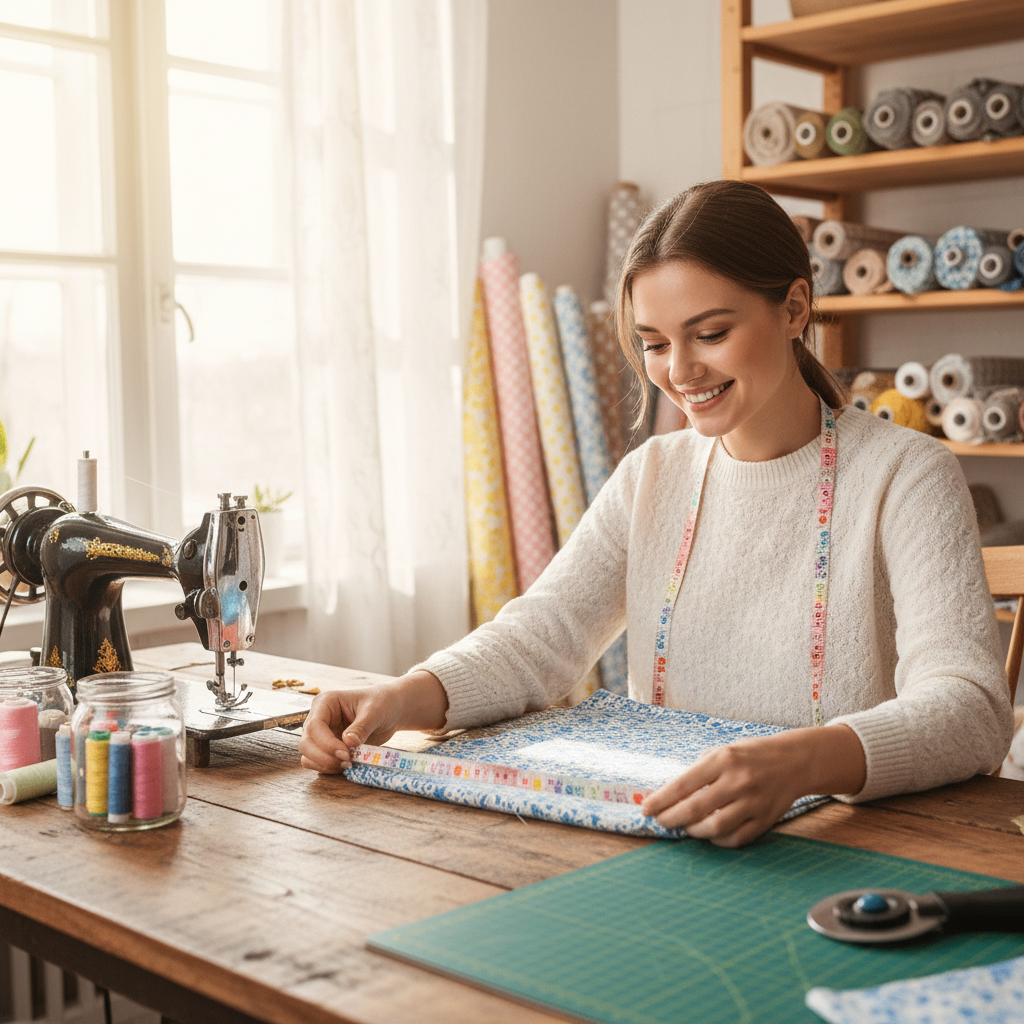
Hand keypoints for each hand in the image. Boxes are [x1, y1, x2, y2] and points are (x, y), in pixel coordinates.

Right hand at [298, 670, 448, 774]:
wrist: (391, 710)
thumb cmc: (382, 703)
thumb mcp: (375, 712)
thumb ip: (361, 727)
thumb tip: (348, 742)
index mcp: (325, 703)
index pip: (314, 726)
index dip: (327, 743)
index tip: (346, 753)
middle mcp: (319, 718)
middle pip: (306, 743)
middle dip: (324, 757)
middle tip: (348, 762)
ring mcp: (321, 734)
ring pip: (308, 756)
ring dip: (325, 765)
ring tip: (349, 764)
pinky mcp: (327, 748)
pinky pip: (317, 763)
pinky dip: (328, 768)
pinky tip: (347, 766)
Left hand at [640, 725, 865, 847]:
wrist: (794, 761)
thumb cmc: (750, 755)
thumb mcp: (722, 751)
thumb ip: (699, 771)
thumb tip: (669, 794)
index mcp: (723, 760)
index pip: (683, 785)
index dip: (660, 800)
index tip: (645, 808)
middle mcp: (737, 781)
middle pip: (695, 809)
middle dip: (671, 819)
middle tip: (661, 822)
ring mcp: (753, 802)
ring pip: (714, 828)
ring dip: (693, 832)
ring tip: (686, 827)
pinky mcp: (765, 820)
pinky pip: (735, 839)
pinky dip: (717, 840)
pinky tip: (709, 833)